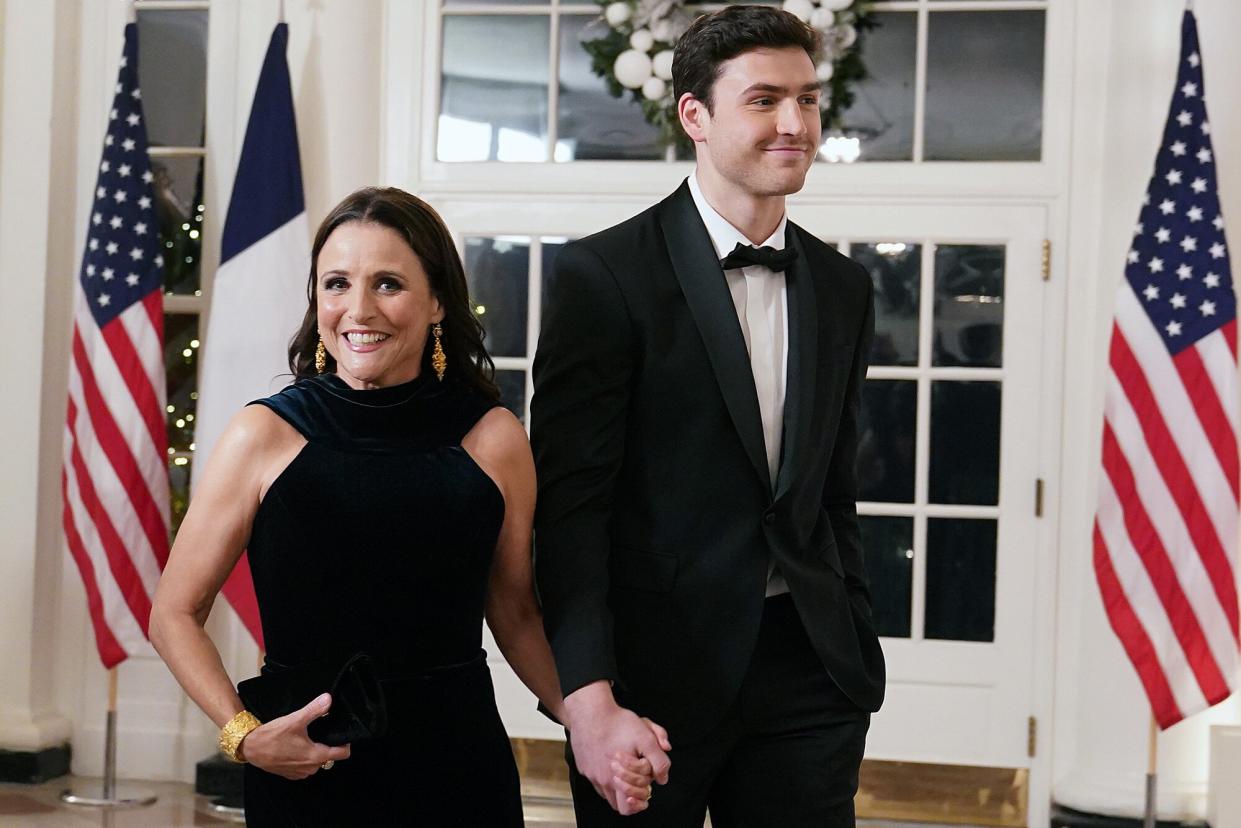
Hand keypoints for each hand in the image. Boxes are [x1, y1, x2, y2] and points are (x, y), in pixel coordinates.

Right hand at [237, 692, 351, 779]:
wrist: (250, 746)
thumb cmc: (271, 736)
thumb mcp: (295, 720)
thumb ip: (314, 710)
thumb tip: (327, 700)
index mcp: (315, 756)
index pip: (342, 754)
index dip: (345, 744)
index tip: (343, 736)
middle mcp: (309, 768)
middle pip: (329, 757)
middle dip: (327, 745)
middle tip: (320, 733)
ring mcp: (299, 772)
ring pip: (316, 763)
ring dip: (314, 752)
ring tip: (306, 739)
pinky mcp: (289, 774)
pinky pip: (304, 767)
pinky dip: (303, 758)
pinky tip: (295, 747)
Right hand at [564, 682, 670, 814]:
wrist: (590, 710)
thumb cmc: (618, 722)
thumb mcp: (646, 738)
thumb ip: (659, 760)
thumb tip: (662, 777)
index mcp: (617, 778)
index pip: (629, 805)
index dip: (640, 797)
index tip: (645, 784)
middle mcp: (602, 780)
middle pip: (616, 803)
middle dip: (629, 794)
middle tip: (636, 779)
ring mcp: (590, 774)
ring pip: (605, 792)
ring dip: (616, 785)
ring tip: (624, 768)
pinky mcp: (583, 766)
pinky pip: (594, 779)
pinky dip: (604, 775)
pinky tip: (610, 760)